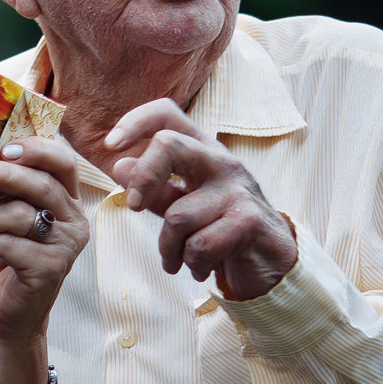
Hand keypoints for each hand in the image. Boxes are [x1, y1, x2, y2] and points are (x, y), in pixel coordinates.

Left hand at [0, 135, 88, 347]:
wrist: (11, 316)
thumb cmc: (7, 262)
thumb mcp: (5, 220)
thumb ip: (1, 192)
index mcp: (68, 202)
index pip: (64, 163)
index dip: (36, 149)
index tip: (3, 147)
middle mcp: (74, 222)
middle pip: (41, 185)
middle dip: (2, 174)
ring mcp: (65, 247)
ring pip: (19, 216)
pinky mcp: (49, 270)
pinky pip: (8, 246)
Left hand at [101, 99, 296, 302]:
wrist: (272, 263)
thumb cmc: (221, 230)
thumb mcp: (184, 206)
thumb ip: (155, 189)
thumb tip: (120, 166)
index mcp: (202, 151)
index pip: (168, 114)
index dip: (134, 121)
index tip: (111, 146)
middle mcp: (221, 162)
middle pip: (168, 144)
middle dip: (143, 179)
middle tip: (134, 208)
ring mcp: (237, 189)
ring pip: (177, 216)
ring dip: (169, 250)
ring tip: (178, 261)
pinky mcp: (249, 220)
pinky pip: (199, 246)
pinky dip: (192, 265)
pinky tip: (199, 269)